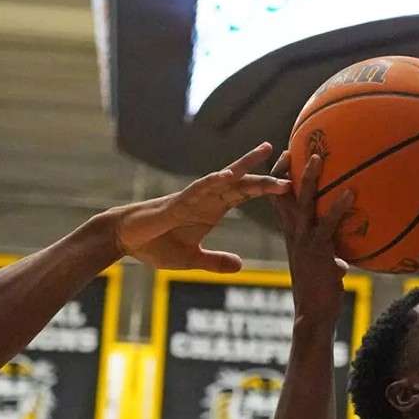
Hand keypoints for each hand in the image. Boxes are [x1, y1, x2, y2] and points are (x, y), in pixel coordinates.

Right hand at [109, 143, 288, 272]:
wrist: (125, 239)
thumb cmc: (157, 245)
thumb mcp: (192, 260)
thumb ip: (215, 261)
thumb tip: (240, 266)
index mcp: (214, 208)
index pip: (247, 194)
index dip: (268, 187)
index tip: (292, 182)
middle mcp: (207, 198)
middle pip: (242, 181)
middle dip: (266, 171)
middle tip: (291, 158)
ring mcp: (193, 197)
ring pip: (223, 177)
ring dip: (244, 166)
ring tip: (265, 152)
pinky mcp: (176, 202)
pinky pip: (197, 189)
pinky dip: (212, 182)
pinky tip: (227, 175)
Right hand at [270, 151, 355, 315]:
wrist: (313, 314)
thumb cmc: (320, 292)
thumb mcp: (323, 268)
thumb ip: (331, 257)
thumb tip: (346, 261)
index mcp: (291, 234)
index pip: (279, 201)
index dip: (279, 179)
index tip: (285, 157)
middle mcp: (293, 234)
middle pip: (284, 195)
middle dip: (286, 169)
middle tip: (293, 147)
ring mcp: (304, 240)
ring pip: (303, 203)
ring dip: (309, 179)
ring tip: (318, 158)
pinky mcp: (318, 249)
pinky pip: (328, 223)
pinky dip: (338, 207)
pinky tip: (350, 193)